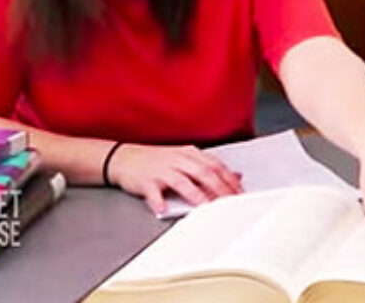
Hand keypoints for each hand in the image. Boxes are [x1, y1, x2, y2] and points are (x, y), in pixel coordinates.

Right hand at [107, 143, 243, 214]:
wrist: (125, 158)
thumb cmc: (158, 161)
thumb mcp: (185, 159)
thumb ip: (209, 167)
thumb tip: (236, 175)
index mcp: (190, 154)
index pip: (216, 166)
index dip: (230, 179)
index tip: (240, 192)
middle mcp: (178, 160)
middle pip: (203, 173)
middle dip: (219, 188)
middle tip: (230, 202)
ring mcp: (162, 169)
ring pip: (182, 182)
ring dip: (196, 195)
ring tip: (206, 207)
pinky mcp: (146, 181)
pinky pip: (153, 192)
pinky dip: (159, 201)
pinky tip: (164, 209)